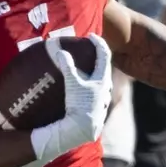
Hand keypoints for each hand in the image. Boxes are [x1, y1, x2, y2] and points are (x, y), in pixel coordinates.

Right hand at [30, 35, 113, 162]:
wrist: (83, 130)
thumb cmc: (80, 105)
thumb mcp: (72, 84)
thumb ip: (67, 66)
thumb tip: (59, 50)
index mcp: (103, 78)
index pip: (104, 54)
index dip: (99, 43)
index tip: (91, 36)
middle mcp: (106, 88)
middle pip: (104, 68)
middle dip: (97, 58)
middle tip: (88, 52)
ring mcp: (103, 100)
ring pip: (101, 82)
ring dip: (94, 74)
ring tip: (85, 71)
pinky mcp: (98, 109)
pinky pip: (96, 93)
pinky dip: (90, 87)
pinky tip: (81, 91)